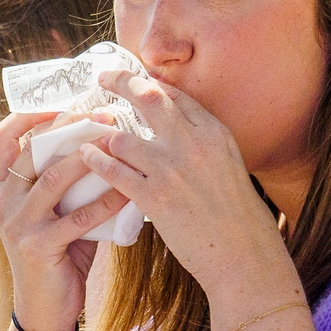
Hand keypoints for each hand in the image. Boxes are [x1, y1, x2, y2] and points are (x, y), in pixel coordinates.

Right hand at [0, 112, 127, 330]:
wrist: (45, 310)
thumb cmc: (58, 256)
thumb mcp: (54, 214)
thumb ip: (66, 183)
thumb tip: (104, 142)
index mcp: (2, 190)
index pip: (2, 137)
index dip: (29, 114)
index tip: (65, 100)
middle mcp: (3, 203)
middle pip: (32, 150)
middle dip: (69, 126)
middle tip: (106, 116)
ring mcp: (17, 225)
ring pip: (53, 177)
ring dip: (89, 156)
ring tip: (118, 143)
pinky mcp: (38, 247)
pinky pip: (78, 217)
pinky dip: (106, 201)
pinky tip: (129, 191)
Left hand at [79, 71, 300, 300]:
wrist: (244, 254)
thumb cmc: (237, 214)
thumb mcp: (229, 164)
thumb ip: (203, 141)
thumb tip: (177, 125)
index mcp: (214, 132)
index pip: (174, 94)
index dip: (148, 82)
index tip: (131, 78)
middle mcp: (192, 143)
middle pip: (147, 96)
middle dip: (121, 81)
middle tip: (103, 77)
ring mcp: (171, 169)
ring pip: (121, 136)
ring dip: (102, 135)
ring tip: (90, 134)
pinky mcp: (154, 198)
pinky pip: (113, 170)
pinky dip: (95, 160)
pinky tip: (86, 156)